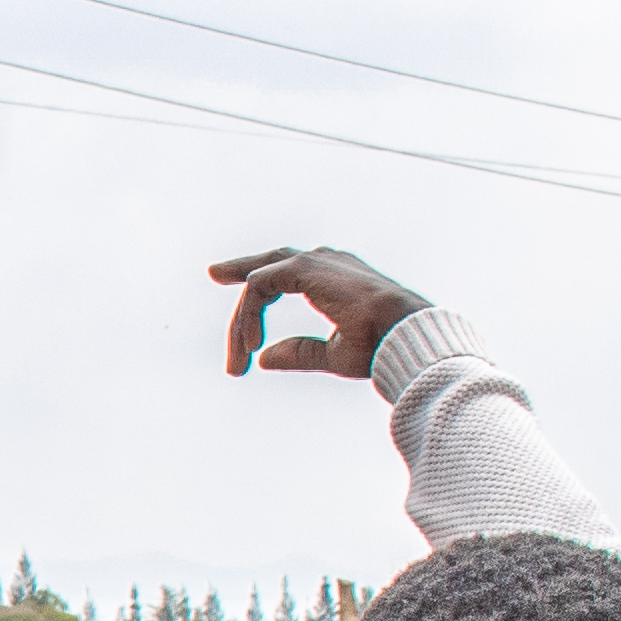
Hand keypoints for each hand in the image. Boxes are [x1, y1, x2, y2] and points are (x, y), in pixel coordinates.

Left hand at [209, 245, 426, 383]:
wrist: (404, 335)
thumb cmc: (382, 346)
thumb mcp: (334, 355)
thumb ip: (298, 353)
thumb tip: (263, 359)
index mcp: (337, 279)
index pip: (290, 274)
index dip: (263, 294)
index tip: (247, 329)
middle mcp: (326, 262)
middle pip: (272, 262)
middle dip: (241, 268)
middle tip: (216, 272)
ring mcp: (316, 261)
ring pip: (259, 281)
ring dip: (242, 320)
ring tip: (235, 358)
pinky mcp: (305, 267)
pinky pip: (259, 287)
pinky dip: (250, 316)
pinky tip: (250, 345)